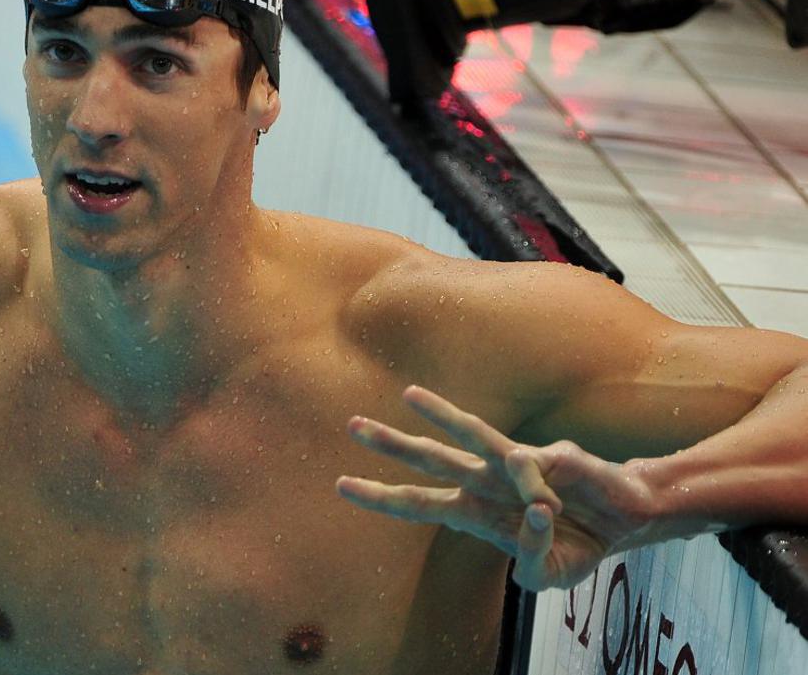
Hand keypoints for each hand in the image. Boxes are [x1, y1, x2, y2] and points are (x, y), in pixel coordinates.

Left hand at [335, 385, 652, 590]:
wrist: (626, 519)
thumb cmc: (579, 543)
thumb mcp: (548, 575)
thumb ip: (530, 562)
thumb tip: (530, 517)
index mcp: (478, 512)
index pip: (420, 503)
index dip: (383, 496)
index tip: (343, 487)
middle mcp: (488, 483)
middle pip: (431, 461)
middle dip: (391, 445)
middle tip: (351, 424)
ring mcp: (516, 466)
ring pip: (470, 436)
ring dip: (438, 415)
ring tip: (408, 394)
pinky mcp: (550, 457)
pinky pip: (530, 470)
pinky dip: (533, 489)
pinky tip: (548, 509)